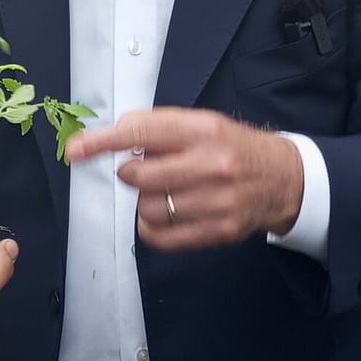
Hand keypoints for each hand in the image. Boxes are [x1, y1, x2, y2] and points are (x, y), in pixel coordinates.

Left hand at [65, 108, 303, 252]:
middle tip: (144, 171)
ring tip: (163, 192)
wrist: (284, 179)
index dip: (102, 141)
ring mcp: (217, 201)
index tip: (76, 149)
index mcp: (203, 130)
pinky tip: (162, 216)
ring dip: (143, 201)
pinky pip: (161, 237)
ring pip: (148, 208)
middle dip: (131, 174)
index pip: (140, 133)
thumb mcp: (202, 123)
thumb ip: (159, 127)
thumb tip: (114, 136)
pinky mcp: (219, 231)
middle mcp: (211, 164)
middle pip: (140, 176)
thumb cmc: (233, 148)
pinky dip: (150, 228)